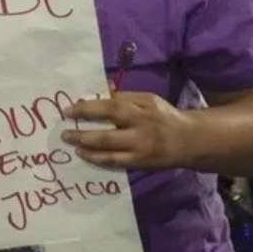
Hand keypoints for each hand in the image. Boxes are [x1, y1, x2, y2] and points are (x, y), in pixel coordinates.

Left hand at [62, 90, 195, 169]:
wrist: (189, 141)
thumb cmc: (163, 117)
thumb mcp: (148, 100)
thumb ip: (124, 97)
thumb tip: (100, 89)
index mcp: (143, 106)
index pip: (113, 104)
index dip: (89, 106)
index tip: (70, 109)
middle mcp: (142, 125)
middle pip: (109, 124)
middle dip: (83, 126)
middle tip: (63, 129)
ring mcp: (141, 146)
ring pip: (109, 146)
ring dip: (85, 144)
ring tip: (69, 141)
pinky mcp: (141, 163)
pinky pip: (114, 162)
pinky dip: (96, 158)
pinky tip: (84, 154)